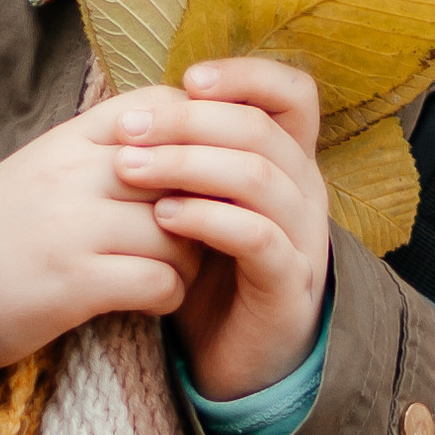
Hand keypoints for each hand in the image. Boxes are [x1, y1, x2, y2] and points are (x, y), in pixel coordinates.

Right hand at [0, 98, 201, 372]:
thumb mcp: (41, 169)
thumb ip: (96, 150)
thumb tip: (168, 134)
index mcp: (65, 141)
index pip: (155, 108)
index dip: (193, 136)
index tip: (198, 170)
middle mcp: (71, 176)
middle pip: (178, 169)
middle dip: (203, 203)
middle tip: (202, 229)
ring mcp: (73, 229)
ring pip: (178, 230)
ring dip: (190, 258)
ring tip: (175, 270)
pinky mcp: (74, 284)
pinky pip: (158, 281)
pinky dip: (169, 295)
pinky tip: (154, 299)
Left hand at [115, 58, 329, 403]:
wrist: (233, 359)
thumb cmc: (210, 270)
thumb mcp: (200, 201)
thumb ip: (189, 154)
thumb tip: (142, 100)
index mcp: (289, 161)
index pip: (294, 94)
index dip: (248, 75)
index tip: (187, 79)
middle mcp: (306, 191)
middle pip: (260, 129)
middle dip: (188, 121)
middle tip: (129, 129)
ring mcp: (303, 238)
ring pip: (258, 177)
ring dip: (187, 164)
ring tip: (130, 168)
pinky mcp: (289, 284)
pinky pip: (258, 237)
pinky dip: (209, 218)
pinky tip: (164, 216)